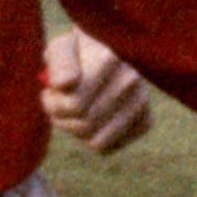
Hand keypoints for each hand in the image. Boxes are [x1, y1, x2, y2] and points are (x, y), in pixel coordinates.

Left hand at [37, 29, 151, 155]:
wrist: (102, 51)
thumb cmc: (74, 53)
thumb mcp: (60, 48)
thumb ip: (59, 62)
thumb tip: (65, 84)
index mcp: (109, 58)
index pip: (75, 106)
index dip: (53, 102)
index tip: (51, 89)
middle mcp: (131, 80)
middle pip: (84, 126)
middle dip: (63, 118)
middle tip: (59, 101)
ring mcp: (141, 100)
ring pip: (98, 142)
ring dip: (77, 131)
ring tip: (73, 111)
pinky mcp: (146, 120)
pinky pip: (109, 147)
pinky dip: (95, 138)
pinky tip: (91, 118)